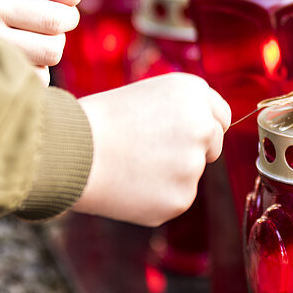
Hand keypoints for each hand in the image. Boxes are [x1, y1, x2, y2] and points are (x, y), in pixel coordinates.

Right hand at [0, 0, 80, 83]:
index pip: (57, 18)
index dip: (68, 16)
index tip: (59, 12)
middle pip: (54, 49)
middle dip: (55, 38)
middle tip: (36, 29)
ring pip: (42, 72)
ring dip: (40, 60)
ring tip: (18, 45)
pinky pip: (27, 88)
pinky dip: (26, 76)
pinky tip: (9, 62)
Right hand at [72, 73, 231, 226]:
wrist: (70, 153)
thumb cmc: (98, 122)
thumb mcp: (147, 96)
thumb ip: (181, 112)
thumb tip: (203, 135)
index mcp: (194, 92)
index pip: (221, 116)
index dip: (204, 127)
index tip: (188, 135)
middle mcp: (203, 126)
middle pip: (212, 146)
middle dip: (192, 152)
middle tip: (150, 152)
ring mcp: (194, 165)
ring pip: (190, 174)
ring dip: (169, 175)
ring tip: (130, 166)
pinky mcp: (182, 198)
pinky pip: (175, 199)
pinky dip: (155, 198)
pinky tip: (129, 185)